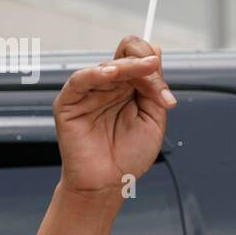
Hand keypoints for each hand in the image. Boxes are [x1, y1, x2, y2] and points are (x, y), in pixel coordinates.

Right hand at [53, 36, 176, 198]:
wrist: (109, 183)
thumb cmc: (129, 156)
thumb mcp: (153, 118)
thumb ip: (154, 87)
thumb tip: (156, 51)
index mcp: (127, 88)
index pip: (138, 59)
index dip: (153, 67)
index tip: (166, 94)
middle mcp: (107, 86)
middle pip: (125, 57)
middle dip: (146, 71)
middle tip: (160, 91)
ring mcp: (88, 93)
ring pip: (107, 65)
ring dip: (129, 68)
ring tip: (145, 74)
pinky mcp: (69, 102)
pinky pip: (80, 80)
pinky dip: (96, 73)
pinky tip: (111, 74)